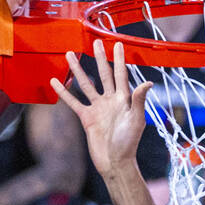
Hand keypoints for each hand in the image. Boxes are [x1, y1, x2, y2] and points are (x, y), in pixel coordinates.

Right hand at [51, 41, 151, 179]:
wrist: (115, 162)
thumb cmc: (129, 143)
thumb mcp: (136, 120)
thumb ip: (139, 100)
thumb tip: (148, 83)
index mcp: (124, 99)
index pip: (121, 74)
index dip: (119, 59)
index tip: (117, 43)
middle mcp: (110, 101)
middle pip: (104, 74)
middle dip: (99, 58)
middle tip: (95, 41)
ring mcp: (98, 108)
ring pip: (86, 84)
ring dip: (78, 70)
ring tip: (69, 54)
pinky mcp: (86, 118)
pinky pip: (73, 102)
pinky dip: (64, 92)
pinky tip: (55, 81)